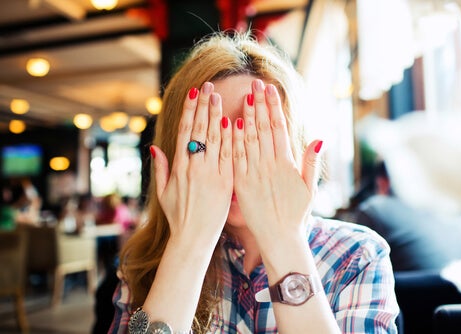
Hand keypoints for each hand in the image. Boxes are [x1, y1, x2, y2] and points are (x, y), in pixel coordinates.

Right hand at [151, 82, 232, 242]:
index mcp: (179, 168)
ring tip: (219, 97)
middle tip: (208, 86)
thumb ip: (161, 169)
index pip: (185, 132)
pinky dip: (231, 139)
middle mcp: (195, 167)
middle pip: (200, 131)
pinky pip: (229, 157)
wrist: (193, 239)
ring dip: (217, 116)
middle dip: (204, 107)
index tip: (193, 94)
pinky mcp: (225, 183)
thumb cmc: (178, 217)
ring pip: (215, 140)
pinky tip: (234, 122)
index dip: (189, 111)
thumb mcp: (163, 193)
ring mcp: (211, 174)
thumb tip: (155, 147)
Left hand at [232, 79, 322, 241]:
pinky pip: (236, 158)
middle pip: (264, 128)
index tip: (270, 89)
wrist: (279, 238)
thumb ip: (311, 163)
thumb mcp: (310, 189)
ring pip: (249, 139)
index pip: (279, 128)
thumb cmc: (296, 214)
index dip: (274, 107)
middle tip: (255, 83)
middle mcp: (270, 165)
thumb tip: (318, 138)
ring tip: (244, 96)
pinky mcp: (241, 183)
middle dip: (260, 104)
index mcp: (286, 163)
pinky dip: (233, 140)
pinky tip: (230, 123)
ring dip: (246, 116)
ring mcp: (254, 173)